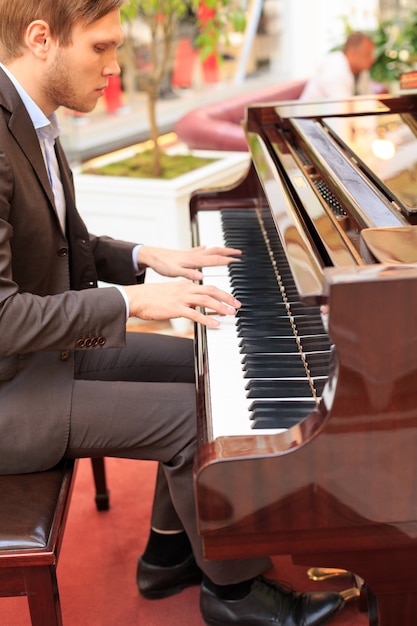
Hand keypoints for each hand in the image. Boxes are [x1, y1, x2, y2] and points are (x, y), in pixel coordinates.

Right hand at [123, 280, 240, 327]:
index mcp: (184, 284)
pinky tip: (215, 324)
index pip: (207, 286)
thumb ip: (182, 294)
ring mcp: (181, 298)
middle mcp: (185, 289)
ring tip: (230, 313)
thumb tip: (191, 302)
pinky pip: (195, 314)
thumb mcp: (170, 292)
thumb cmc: (150, 297)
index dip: (221, 293)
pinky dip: (207, 319)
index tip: (230, 299)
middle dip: (227, 297)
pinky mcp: (176, 308)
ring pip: (206, 300)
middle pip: (211, 290)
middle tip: (237, 305)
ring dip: (221, 307)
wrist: (136, 298)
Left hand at [136, 245, 240, 280]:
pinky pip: (200, 250)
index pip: (214, 259)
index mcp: (194, 260)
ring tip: (229, 250)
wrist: (152, 255)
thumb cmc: (162, 264)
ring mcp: (191, 253)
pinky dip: (206, 248)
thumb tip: (201, 276)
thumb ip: (189, 274)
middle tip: (239, 253)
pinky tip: (206, 247)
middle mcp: (195, 255)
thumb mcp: (175, 272)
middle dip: (228, 252)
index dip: (227, 260)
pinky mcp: (186, 253)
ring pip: (210, 249)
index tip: (237, 261)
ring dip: (221, 249)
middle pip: (216, 251)